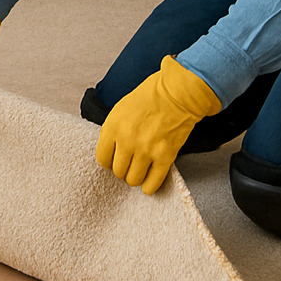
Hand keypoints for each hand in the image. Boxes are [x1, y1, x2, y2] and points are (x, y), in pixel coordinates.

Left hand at [96, 56, 220, 194]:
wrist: (178, 93)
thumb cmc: (150, 96)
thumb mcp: (121, 108)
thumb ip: (113, 130)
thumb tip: (110, 149)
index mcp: (113, 127)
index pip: (102, 159)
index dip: (109, 161)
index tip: (115, 159)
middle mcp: (127, 141)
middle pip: (118, 171)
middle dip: (123, 169)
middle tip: (130, 163)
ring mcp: (146, 150)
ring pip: (133, 180)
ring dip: (136, 177)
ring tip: (140, 170)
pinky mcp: (165, 156)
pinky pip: (152, 182)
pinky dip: (150, 187)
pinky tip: (149, 184)